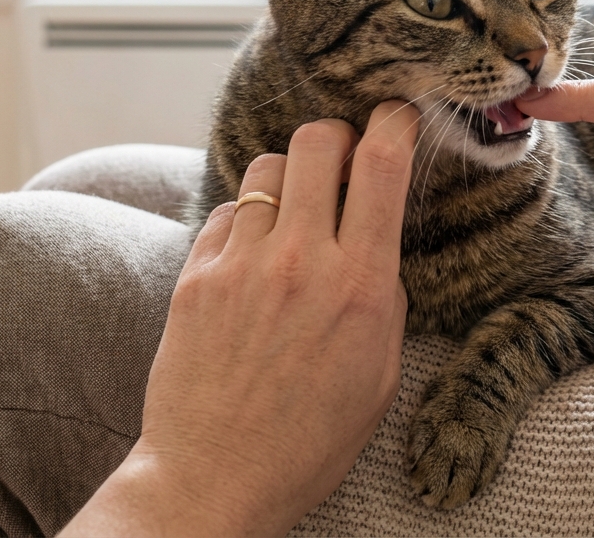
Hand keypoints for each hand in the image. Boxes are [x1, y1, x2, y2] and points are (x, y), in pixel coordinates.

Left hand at [62, 102, 418, 536]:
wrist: (215, 478)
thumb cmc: (310, 439)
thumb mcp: (380, 371)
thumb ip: (383, 295)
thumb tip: (377, 238)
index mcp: (360, 285)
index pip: (381, 163)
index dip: (394, 120)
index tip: (398, 115)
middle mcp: (300, 262)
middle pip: (316, 141)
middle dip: (336, 137)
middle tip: (343, 161)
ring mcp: (240, 266)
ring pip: (266, 168)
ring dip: (289, 177)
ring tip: (295, 212)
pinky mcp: (195, 278)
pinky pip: (225, 214)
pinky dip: (246, 221)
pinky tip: (254, 257)